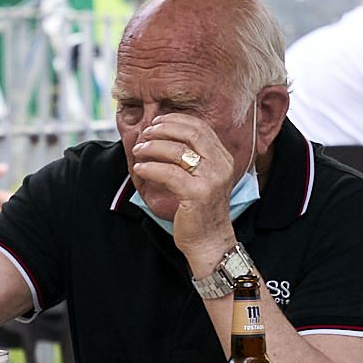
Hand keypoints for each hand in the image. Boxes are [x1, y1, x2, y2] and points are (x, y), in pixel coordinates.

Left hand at [125, 113, 238, 267]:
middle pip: (190, 133)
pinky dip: (150, 168)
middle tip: (145, 134)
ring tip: (138, 151)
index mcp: (223, 158)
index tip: (157, 122)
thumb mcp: (201, 179)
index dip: (175, 120)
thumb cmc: (200, 212)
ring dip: (152, 147)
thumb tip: (162, 136)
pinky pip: (168, 173)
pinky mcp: (197, 194)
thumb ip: (191, 158)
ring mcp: (211, 179)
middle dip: (163, 129)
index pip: (200, 127)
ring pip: (177, 151)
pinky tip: (140, 169)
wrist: (210, 242)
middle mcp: (221, 165)